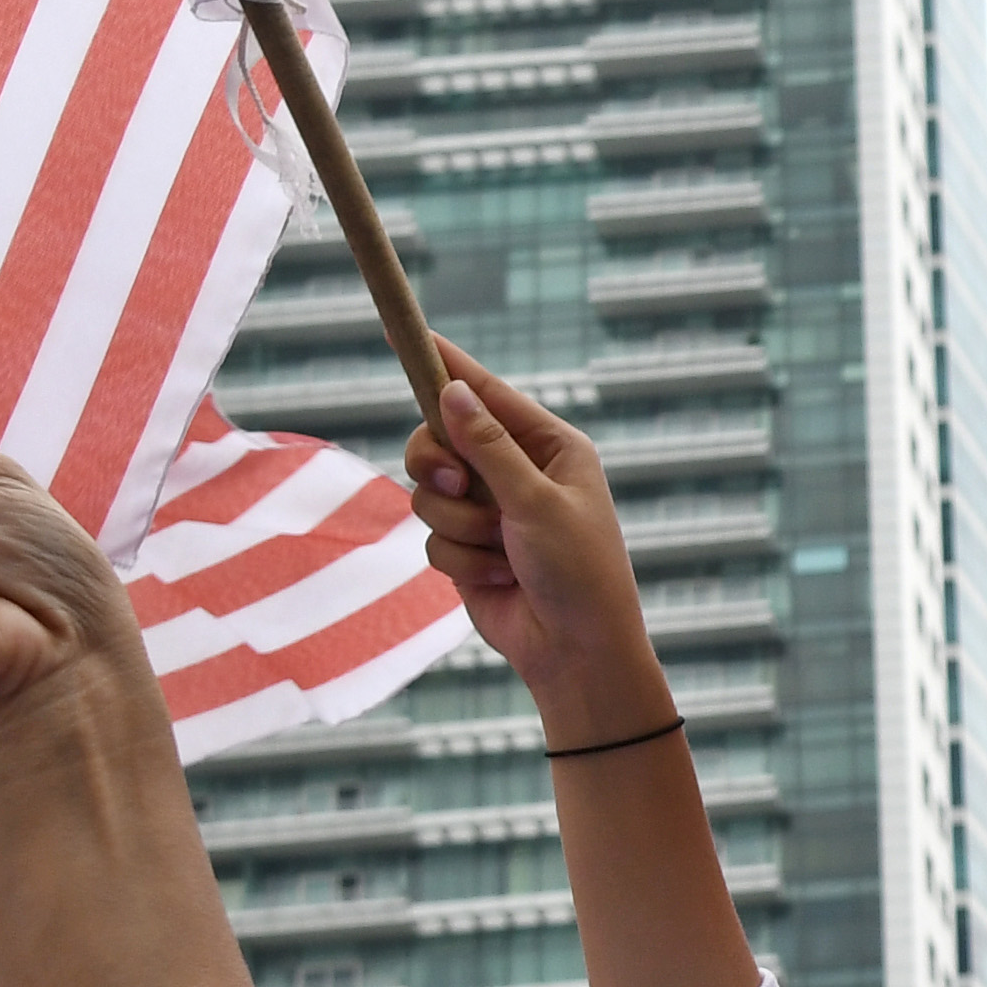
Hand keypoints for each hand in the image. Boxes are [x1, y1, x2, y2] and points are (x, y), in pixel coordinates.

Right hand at [403, 352, 667, 742]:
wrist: (575, 652)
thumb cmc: (578, 573)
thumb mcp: (536, 503)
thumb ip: (488, 448)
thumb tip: (451, 392)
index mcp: (550, 447)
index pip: (487, 393)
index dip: (446, 366)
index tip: (408, 334)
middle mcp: (516, 471)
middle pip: (437, 439)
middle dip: (438, 466)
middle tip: (457, 484)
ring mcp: (489, 510)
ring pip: (427, 492)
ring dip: (460, 526)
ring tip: (503, 550)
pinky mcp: (467, 547)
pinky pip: (431, 536)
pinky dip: (461, 559)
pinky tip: (500, 578)